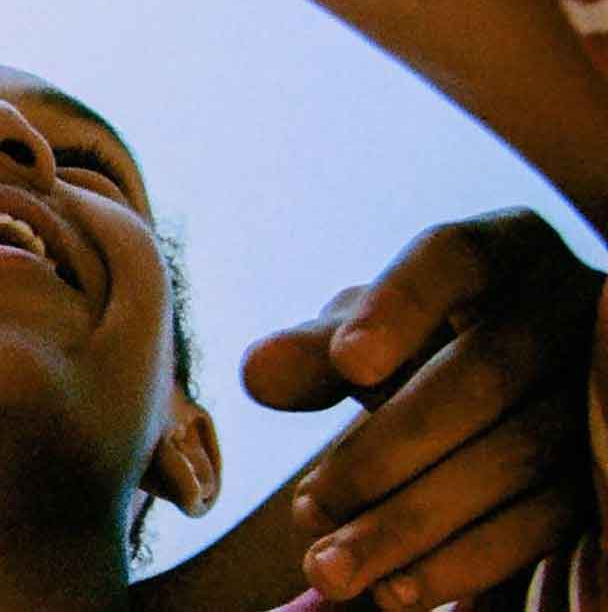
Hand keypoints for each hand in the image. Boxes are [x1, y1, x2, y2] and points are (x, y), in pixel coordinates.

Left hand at [243, 208, 601, 609]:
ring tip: (330, 568)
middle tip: (309, 507)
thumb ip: (312, 350)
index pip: (453, 258)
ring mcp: (597, 391)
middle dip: (388, 449)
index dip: (400, 308)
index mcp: (501, 250)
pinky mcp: (604, 471)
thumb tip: (256, 373)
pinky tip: (396, 590)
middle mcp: (566, 309)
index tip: (347, 366)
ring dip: (416, 520)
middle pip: (483, 374)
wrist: (501, 399)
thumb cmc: (417, 346)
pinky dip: (465, 560)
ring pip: (516, 457)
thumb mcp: (365, 336)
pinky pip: (544, 521)